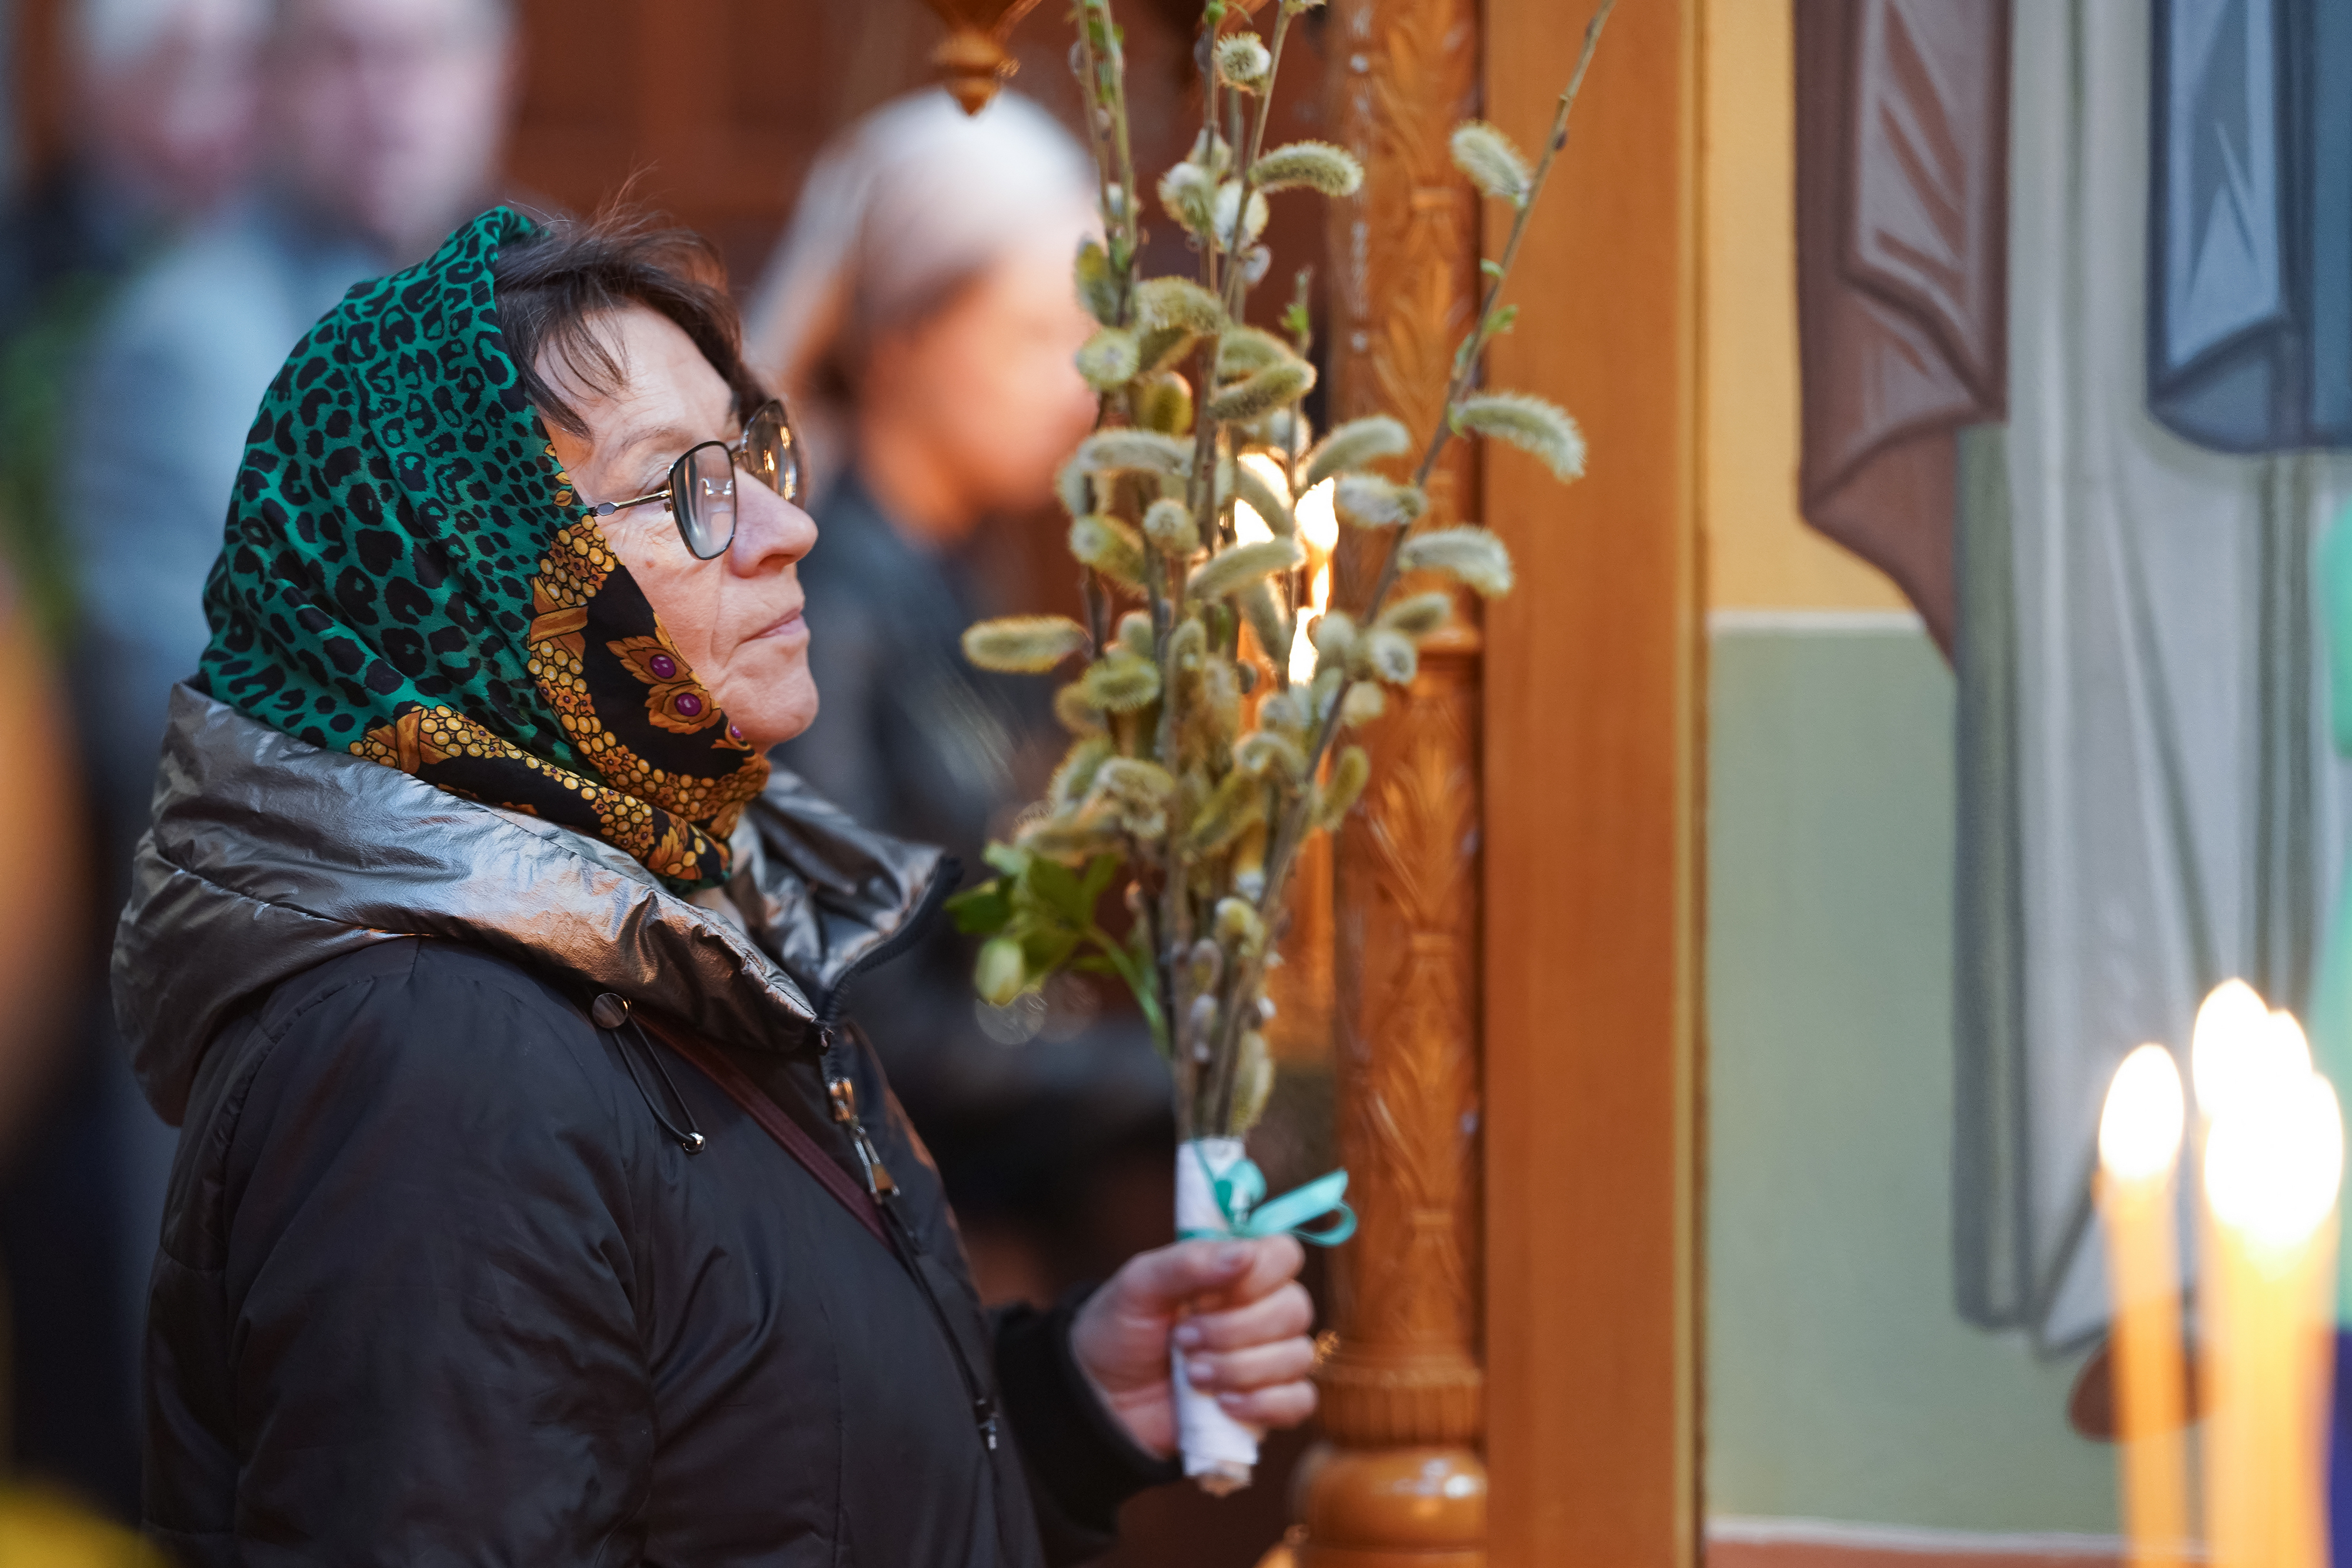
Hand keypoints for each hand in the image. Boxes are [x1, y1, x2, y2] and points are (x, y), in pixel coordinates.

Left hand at [1068, 1236, 1315, 1458]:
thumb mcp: (1140, 1284)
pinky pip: (1300, 1401)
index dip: (1261, 1274)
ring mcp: (1269, 1358)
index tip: (1212, 1293)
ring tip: (1191, 1374)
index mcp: (1236, 1270)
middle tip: (1183, 1339)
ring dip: (1241, 1368)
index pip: (1285, 1255)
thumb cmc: (1121, 1329)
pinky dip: (1264, 1403)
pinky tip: (1222, 1404)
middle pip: (1295, 1309)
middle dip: (1236, 1330)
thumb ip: (1190, 1262)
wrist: (1103, 1397)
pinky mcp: (1269, 1403)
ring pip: (1297, 1356)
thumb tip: (1246, 1253)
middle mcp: (1262, 1309)